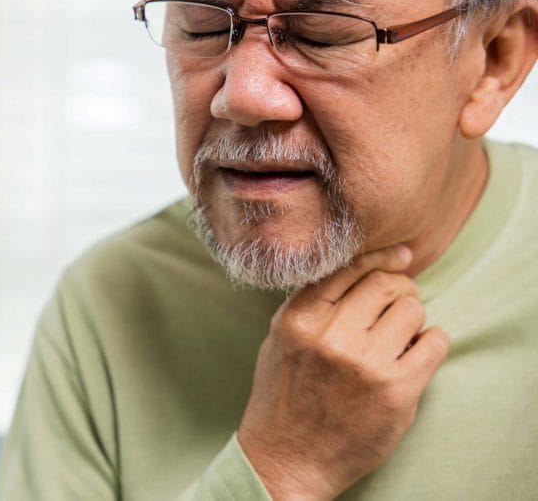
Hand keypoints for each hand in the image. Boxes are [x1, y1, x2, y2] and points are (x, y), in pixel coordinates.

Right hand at [236, 245, 449, 499]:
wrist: (288, 459)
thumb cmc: (284, 395)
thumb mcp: (280, 338)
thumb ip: (310, 303)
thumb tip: (359, 267)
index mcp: (299, 320)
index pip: (349, 269)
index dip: (382, 257)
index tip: (402, 255)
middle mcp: (331, 337)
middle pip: (386, 285)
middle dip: (399, 289)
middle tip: (399, 303)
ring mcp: (366, 365)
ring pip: (413, 310)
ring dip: (411, 320)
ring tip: (398, 338)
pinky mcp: (397, 392)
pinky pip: (434, 342)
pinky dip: (431, 343)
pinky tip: (415, 354)